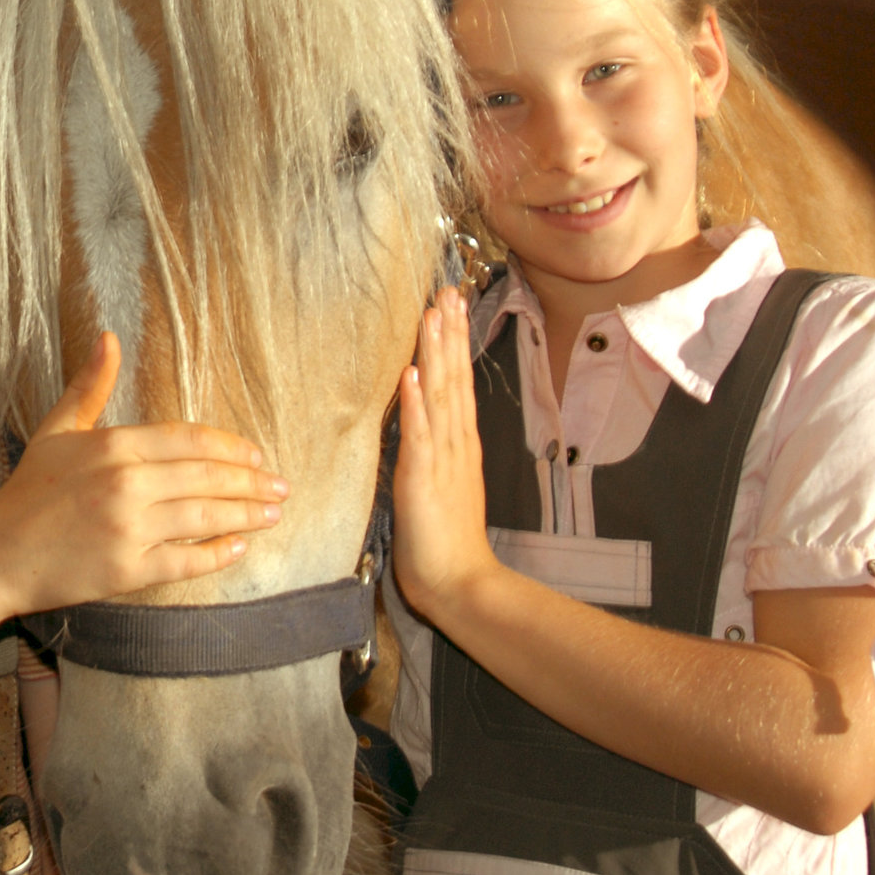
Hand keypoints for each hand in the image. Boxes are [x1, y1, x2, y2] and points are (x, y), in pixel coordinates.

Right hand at [0, 332, 287, 620]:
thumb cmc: (28, 491)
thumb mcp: (57, 429)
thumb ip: (90, 385)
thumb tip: (109, 336)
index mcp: (114, 445)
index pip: (190, 440)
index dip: (231, 448)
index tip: (257, 456)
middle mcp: (127, 484)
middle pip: (207, 477)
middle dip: (251, 482)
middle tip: (281, 487)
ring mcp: (130, 529)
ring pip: (205, 518)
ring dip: (247, 515)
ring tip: (273, 514)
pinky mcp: (129, 570)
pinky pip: (187, 561)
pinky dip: (218, 554)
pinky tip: (239, 547)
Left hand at [393, 286, 500, 621]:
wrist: (460, 583)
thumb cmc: (445, 541)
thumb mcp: (441, 485)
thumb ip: (434, 452)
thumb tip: (422, 421)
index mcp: (458, 444)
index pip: (457, 383)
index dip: (454, 343)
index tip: (450, 306)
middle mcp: (455, 443)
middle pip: (454, 378)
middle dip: (450, 333)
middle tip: (448, 291)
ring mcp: (442, 458)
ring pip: (441, 395)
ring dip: (436, 353)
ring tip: (434, 314)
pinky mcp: (423, 477)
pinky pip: (419, 433)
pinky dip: (417, 402)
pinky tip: (414, 373)